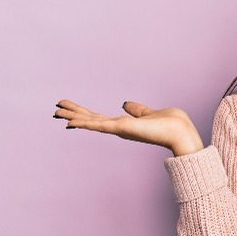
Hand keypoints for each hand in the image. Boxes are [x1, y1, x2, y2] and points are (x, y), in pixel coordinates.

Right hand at [53, 99, 203, 156]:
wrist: (180, 131)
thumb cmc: (171, 123)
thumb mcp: (150, 112)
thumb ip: (137, 110)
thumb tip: (125, 104)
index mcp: (125, 124)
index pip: (99, 117)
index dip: (84, 113)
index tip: (70, 108)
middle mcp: (119, 128)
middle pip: (91, 119)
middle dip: (74, 113)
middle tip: (55, 108)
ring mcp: (119, 129)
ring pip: (91, 122)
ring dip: (73, 116)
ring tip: (56, 111)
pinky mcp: (122, 128)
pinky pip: (98, 125)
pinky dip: (84, 123)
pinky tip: (70, 121)